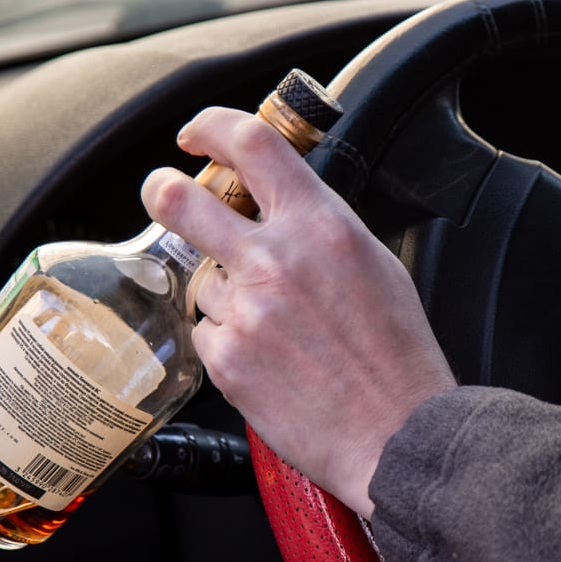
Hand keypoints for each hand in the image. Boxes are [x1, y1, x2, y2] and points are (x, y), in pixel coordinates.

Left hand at [141, 107, 456, 517]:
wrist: (398, 434)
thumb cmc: (398, 356)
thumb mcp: (374, 264)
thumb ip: (320, 229)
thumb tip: (283, 209)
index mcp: (320, 226)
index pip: (250, 143)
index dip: (211, 127)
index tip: (197, 136)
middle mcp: (275, 260)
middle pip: (181, 199)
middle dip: (162, 191)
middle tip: (163, 193)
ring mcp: (244, 311)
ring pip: (202, 282)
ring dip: (225, 296)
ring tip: (277, 330)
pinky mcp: (225, 360)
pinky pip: (206, 333)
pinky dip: (229, 343)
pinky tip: (270, 361)